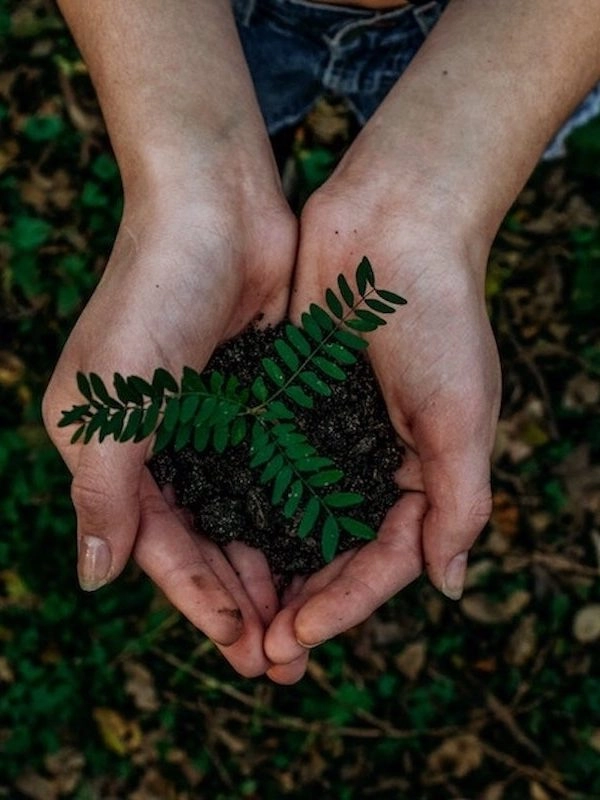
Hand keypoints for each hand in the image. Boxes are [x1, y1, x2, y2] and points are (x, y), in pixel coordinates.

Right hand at [43, 183, 296, 676]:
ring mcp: (212, 423)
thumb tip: (94, 578)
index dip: (197, 599)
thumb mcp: (111, 400)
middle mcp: (160, 443)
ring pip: (243, 515)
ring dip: (270, 567)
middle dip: (240, 599)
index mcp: (112, 449)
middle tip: (283, 657)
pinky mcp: (256, 400)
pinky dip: (293, 513)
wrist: (215, 207)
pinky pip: (275, 473)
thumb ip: (102, 492)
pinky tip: (321, 549)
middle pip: (202, 541)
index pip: (156, 545)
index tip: (242, 646)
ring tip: (306, 619)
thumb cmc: (153, 294)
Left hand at [263, 170, 500, 682]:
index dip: (344, 605)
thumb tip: (449, 585)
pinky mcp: (288, 402)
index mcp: (422, 473)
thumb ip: (460, 502)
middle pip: (334, 552)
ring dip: (267, 567)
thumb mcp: (463, 415)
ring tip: (232, 615)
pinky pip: (264, 465)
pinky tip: (213, 537)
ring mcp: (328, 433)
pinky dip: (243, 504)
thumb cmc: (440, 316)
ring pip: (293, 518)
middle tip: (259, 652)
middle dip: (301, 603)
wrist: (393, 224)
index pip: (383, 560)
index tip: (297, 637)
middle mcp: (373, 461)